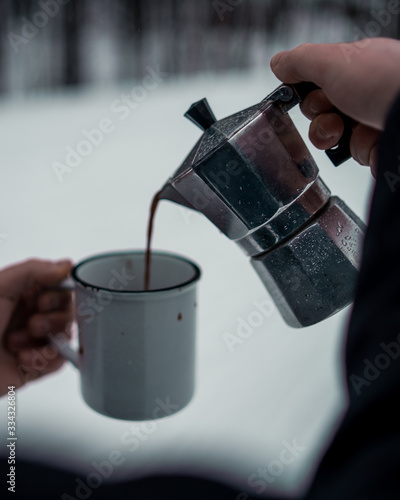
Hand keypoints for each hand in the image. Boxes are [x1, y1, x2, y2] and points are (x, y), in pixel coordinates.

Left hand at [0, 259, 72, 396]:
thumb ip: (32, 270)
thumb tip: (66, 266)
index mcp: (22, 292)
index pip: (60, 284)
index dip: (60, 293)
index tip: (43, 301)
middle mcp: (30, 313)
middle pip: (68, 309)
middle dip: (54, 319)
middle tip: (32, 324)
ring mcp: (34, 338)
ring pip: (66, 333)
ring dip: (44, 339)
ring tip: (15, 343)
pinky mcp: (37, 363)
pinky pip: (60, 359)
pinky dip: (44, 359)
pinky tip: (22, 359)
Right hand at [270, 38, 399, 176]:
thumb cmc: (386, 82)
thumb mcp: (334, 62)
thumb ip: (301, 61)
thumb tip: (278, 63)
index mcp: (356, 69)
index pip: (317, 86)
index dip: (309, 97)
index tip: (313, 97)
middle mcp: (365, 94)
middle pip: (322, 116)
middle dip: (322, 121)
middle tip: (335, 116)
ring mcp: (374, 121)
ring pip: (338, 139)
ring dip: (341, 138)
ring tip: (355, 131)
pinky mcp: (382, 146)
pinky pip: (358, 155)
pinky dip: (363, 151)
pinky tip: (375, 141)